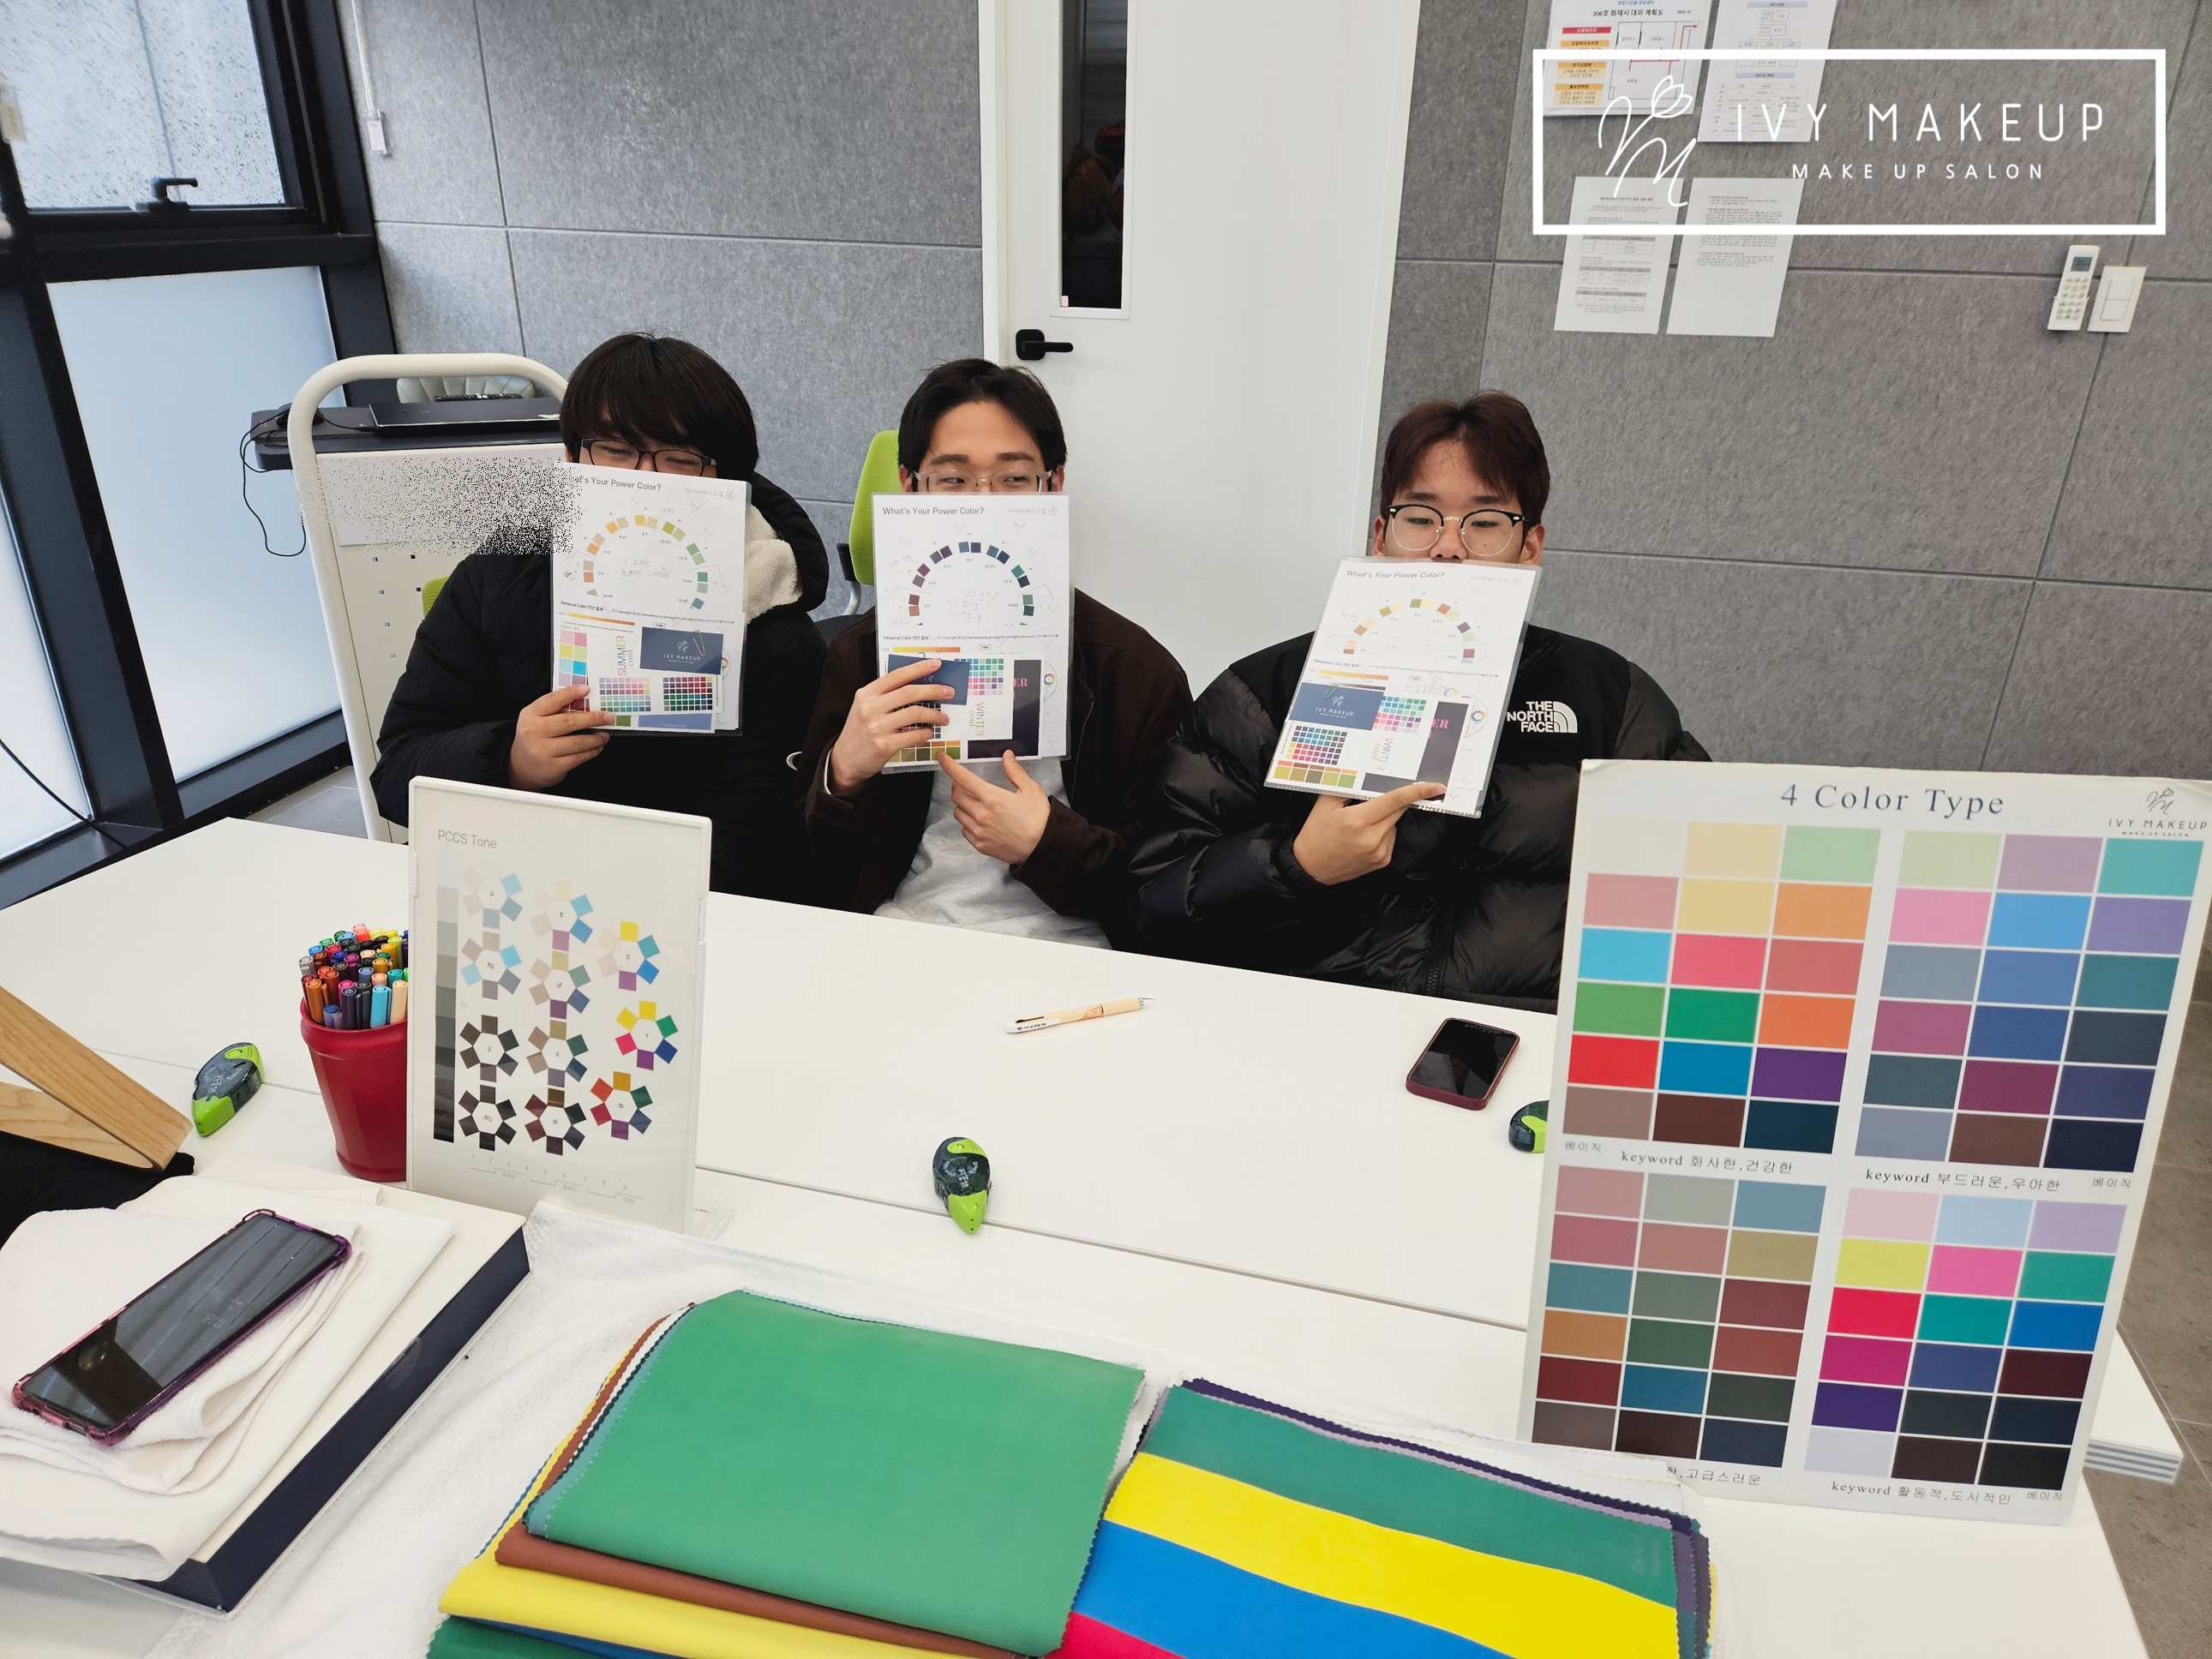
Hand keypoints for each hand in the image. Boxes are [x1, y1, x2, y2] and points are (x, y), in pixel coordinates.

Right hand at [508, 683, 610, 790]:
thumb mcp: (537, 719)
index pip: (552, 700)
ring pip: (577, 742)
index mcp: (531, 714)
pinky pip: (578, 758)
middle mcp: (535, 731)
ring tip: (604, 735)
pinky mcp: (553, 767)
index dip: (570, 693)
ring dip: (595, 738)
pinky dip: (591, 752)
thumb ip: (556, 710)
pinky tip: (597, 747)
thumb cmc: (535, 736)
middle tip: (608, 717)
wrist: (520, 766)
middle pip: (568, 722)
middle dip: (592, 718)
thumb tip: (586, 702)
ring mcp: (543, 750)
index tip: (586, 689)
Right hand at [828, 658, 954, 795]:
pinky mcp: (884, 745)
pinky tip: (929, 733)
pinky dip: (926, 733)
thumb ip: (886, 695)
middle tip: (949, 692)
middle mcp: (870, 707)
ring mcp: (877, 726)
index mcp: (867, 693)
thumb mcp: (866, 706)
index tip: (936, 664)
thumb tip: (918, 685)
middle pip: (909, 692)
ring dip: (934, 715)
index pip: (897, 676)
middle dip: (934, 690)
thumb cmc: (860, 731)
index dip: (918, 668)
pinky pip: (913, 735)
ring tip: (943, 718)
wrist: (845, 759)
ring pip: (915, 713)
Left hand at [940, 750, 1051, 865]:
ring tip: (976, 804)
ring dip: (963, 805)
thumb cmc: (1039, 820)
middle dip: (958, 786)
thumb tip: (1007, 756)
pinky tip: (981, 821)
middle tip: (967, 784)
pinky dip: (968, 823)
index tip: (942, 758)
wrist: (1044, 847)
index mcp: (992, 798)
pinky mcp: (980, 845)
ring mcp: (979, 832)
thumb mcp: (1030, 790)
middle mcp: (981, 815)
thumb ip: (1015, 772)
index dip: (949, 766)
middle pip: (956, 795)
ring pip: (958, 813)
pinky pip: (964, 830)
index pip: (963, 778)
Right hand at [1290, 782, 1444, 884]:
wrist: (1310, 868)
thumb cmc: (1316, 833)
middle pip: (1397, 811)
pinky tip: (1363, 837)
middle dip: (1395, 801)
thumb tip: (1371, 774)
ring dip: (1384, 818)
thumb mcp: (1325, 804)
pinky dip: (1382, 832)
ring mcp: (1379, 852)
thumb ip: (1348, 787)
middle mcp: (1372, 838)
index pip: (1394, 801)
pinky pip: (1390, 838)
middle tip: (1378, 800)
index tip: (1436, 786)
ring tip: (1358, 825)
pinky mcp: (1382, 861)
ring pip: (1393, 824)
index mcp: (1357, 821)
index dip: (1416, 791)